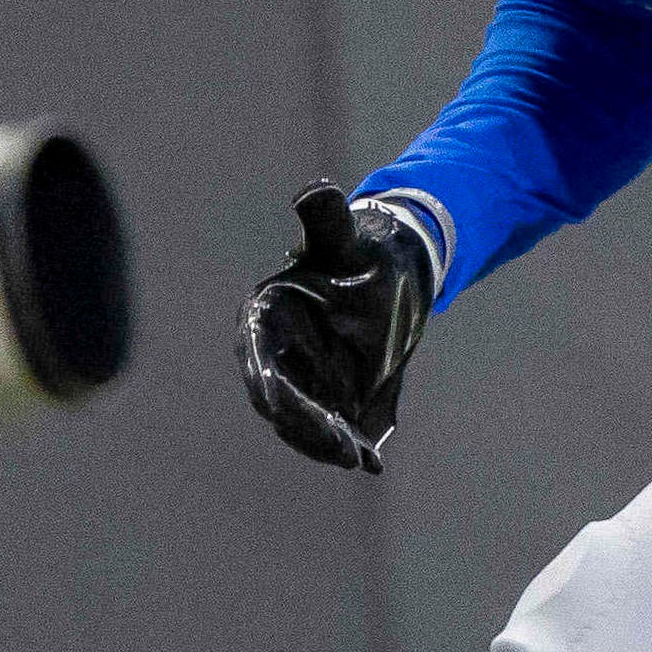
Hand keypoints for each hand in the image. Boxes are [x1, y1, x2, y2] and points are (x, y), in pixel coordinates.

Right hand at [239, 182, 438, 472]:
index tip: (285, 409)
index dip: (274, 390)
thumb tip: (315, 191)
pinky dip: (348, 446)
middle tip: (344, 449)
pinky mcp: (324, 400)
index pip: (259, 360)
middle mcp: (273, 354)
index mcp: (265, 317)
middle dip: (307, 428)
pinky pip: (330, 431)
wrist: (393, 276)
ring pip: (303, 425)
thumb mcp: (348, 239)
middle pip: (280, 402)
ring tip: (359, 457)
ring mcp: (299, 381)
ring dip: (327, 444)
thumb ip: (328, 222)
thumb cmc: (363, 252)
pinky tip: (372, 460)